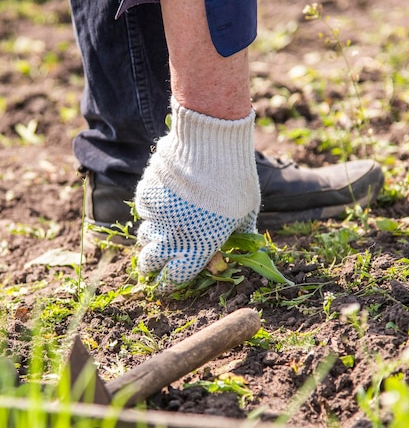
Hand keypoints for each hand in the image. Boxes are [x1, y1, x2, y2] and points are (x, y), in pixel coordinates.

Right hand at [135, 99, 259, 292]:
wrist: (211, 143)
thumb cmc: (237, 179)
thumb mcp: (246, 212)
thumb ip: (239, 235)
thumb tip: (236, 249)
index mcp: (200, 246)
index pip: (175, 278)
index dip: (168, 284)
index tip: (166, 283)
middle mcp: (173, 236)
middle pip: (149, 264)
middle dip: (151, 267)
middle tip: (156, 262)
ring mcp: (156, 215)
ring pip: (144, 237)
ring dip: (152, 238)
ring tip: (164, 228)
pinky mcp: (146, 194)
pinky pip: (143, 211)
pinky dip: (151, 210)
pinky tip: (165, 199)